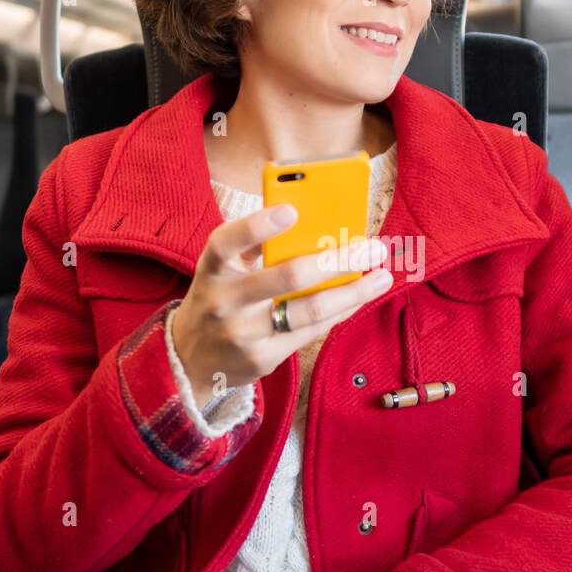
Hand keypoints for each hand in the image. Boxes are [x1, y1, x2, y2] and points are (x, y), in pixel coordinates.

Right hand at [172, 206, 392, 405]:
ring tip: (382, 276)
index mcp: (212, 269)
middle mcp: (225, 301)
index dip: (257, 226)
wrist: (190, 361)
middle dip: (336, 260)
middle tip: (372, 248)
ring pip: (308, 310)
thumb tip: (313, 224)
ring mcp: (244, 333)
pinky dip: (340, 311)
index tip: (292, 211)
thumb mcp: (222, 271)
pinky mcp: (262, 357)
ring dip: (352, 291)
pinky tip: (359, 297)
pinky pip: (311, 331)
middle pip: (286, 277)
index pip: (227, 242)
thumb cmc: (219, 299)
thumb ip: (255, 249)